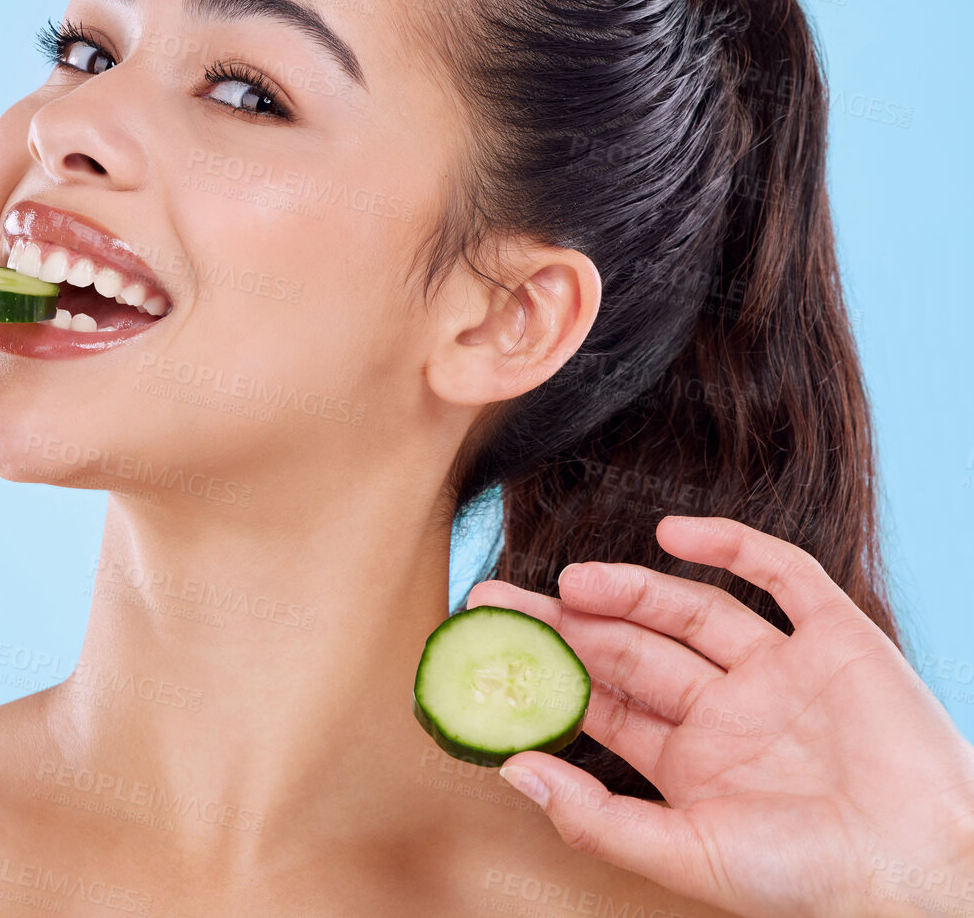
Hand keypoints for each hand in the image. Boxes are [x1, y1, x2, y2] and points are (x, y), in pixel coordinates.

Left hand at [468, 515, 973, 917]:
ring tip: (576, 583)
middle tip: (502, 599)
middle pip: (633, 646)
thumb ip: (596, 817)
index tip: (488, 644)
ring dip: (634, 588)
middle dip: (569, 622)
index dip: (547, 671)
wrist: (927, 877)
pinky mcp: (838, 640)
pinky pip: (783, 576)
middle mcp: (728, 708)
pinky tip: (677, 533)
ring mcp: (782, 670)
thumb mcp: (688, 855)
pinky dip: (734, 546)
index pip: (601, 700)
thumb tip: (510, 770)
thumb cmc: (811, 882)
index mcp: (688, 759)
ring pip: (692, 609)